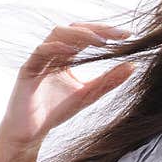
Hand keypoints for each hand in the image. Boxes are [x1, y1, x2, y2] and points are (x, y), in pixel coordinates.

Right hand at [0, 23, 134, 148]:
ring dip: (80, 34)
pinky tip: (72, 51)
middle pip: (73, 29)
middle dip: (97, 29)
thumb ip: (109, 80)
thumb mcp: (89, 94)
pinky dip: (56, 48)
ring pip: (57, 34)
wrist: (31, 132)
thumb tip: (133, 65)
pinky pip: (40, 52)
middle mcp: (52, 53)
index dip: (106, 32)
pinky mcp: (27, 70)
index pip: (86, 35)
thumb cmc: (56, 111)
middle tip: (119, 34)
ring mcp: (39, 59)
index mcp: (66, 56)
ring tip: (101, 41)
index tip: (129, 35)